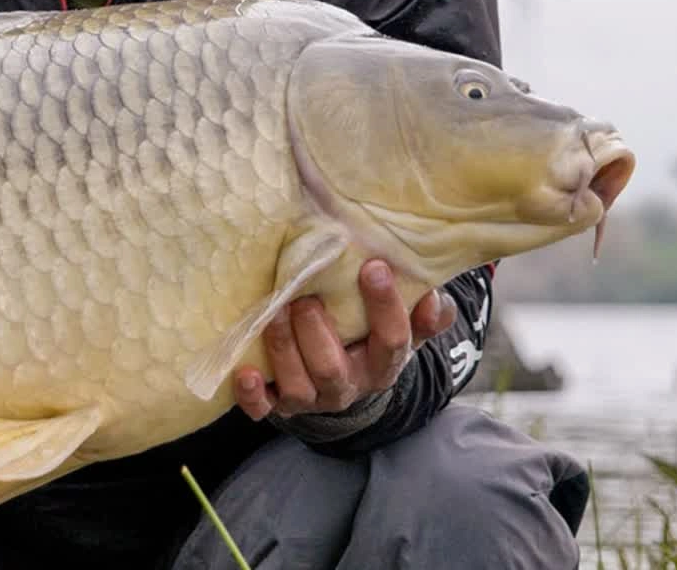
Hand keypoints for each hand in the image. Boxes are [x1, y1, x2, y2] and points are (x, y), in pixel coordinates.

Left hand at [232, 259, 455, 419]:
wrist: (342, 377)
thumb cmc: (370, 336)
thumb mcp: (405, 326)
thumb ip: (427, 312)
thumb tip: (433, 298)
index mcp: (382, 366)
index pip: (391, 341)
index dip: (385, 307)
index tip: (373, 268)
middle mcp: (348, 387)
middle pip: (333, 370)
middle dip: (316, 335)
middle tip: (304, 299)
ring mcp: (311, 399)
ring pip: (297, 387)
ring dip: (283, 349)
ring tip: (274, 312)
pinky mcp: (279, 404)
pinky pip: (264, 408)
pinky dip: (252, 395)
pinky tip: (244, 372)